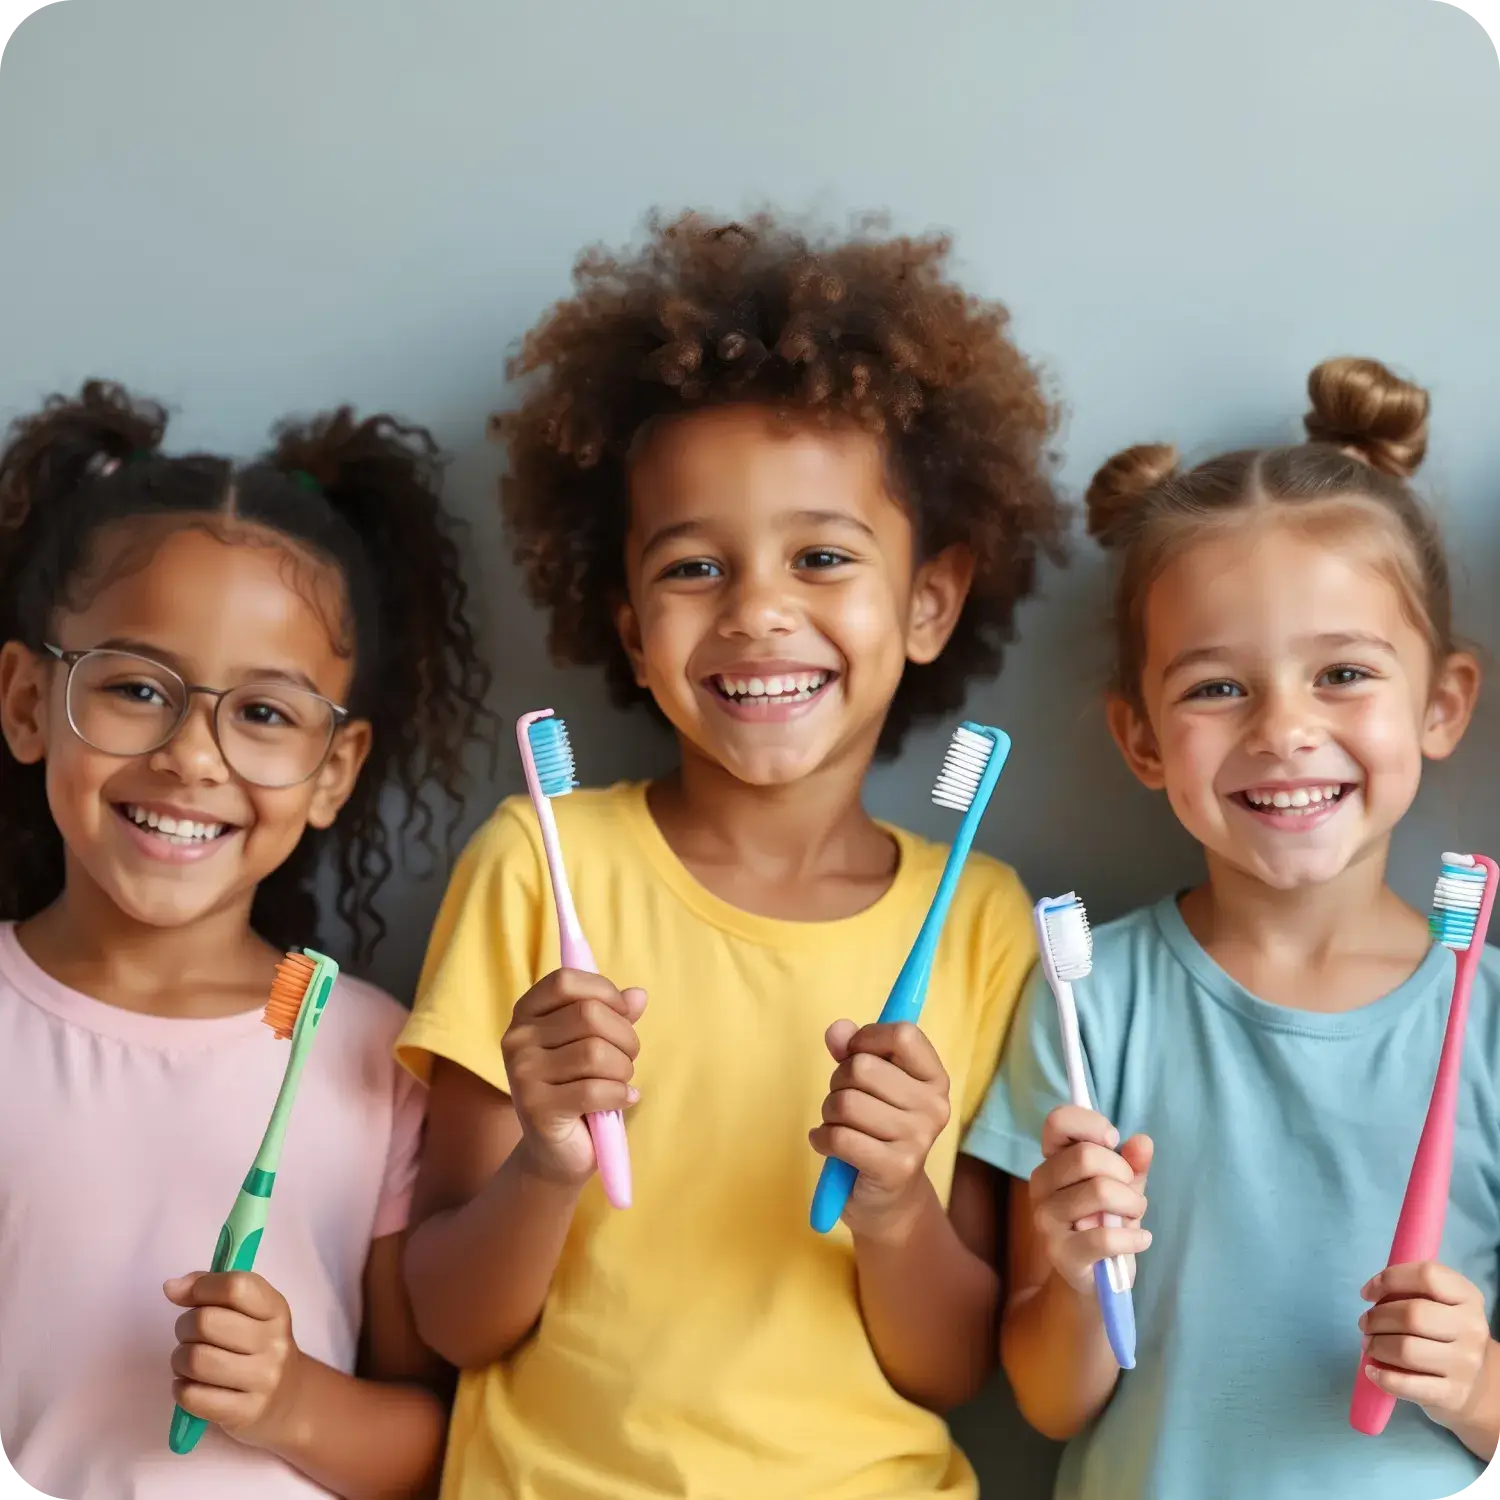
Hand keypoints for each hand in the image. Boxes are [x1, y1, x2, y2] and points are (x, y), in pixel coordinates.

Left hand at [164, 1271, 304, 1449]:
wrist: (289, 1400)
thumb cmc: (258, 1348)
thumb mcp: (249, 1313)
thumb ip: (212, 1291)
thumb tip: (171, 1287)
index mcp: (276, 1309)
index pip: (236, 1287)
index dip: (202, 1287)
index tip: (184, 1295)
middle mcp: (274, 1342)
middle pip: (207, 1322)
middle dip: (184, 1327)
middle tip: (189, 1335)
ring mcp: (263, 1379)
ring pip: (196, 1360)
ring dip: (179, 1360)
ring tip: (187, 1362)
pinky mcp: (245, 1412)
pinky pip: (193, 1396)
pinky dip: (180, 1389)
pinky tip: (190, 1386)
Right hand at [502, 968, 644, 1187]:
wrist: (557, 1151)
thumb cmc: (578, 1086)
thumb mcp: (595, 1041)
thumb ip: (614, 1014)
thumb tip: (638, 995)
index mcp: (526, 1013)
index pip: (566, 981)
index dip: (604, 991)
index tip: (623, 1012)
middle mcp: (517, 1039)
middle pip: (589, 1015)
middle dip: (625, 1037)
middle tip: (628, 1058)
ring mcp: (523, 1074)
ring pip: (596, 1053)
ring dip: (623, 1069)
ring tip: (621, 1081)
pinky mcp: (537, 1109)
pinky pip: (595, 1090)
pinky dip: (619, 1094)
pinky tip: (623, 1100)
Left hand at [808, 1020, 950, 1239]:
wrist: (889, 1201)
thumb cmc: (877, 1131)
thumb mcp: (868, 1085)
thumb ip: (853, 1050)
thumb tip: (837, 1031)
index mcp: (934, 1078)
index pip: (903, 1034)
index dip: (867, 1038)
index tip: (854, 1053)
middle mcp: (934, 1106)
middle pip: (862, 1067)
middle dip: (838, 1082)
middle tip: (845, 1102)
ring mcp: (918, 1138)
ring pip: (846, 1102)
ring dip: (829, 1113)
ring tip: (840, 1126)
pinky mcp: (895, 1167)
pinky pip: (839, 1136)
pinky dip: (822, 1138)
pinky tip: (828, 1146)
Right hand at [1029, 1104, 1151, 1295]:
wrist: (1096, 1278)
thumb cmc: (1107, 1222)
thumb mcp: (1123, 1186)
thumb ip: (1133, 1163)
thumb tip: (1143, 1142)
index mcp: (1052, 1161)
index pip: (1057, 1122)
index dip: (1091, 1124)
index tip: (1113, 1141)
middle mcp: (1040, 1185)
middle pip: (1086, 1156)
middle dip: (1123, 1173)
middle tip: (1130, 1192)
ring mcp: (1046, 1220)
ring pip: (1099, 1191)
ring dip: (1132, 1203)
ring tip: (1135, 1215)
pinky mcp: (1060, 1253)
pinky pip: (1104, 1237)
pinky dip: (1134, 1237)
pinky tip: (1142, 1240)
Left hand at [1359, 1261, 1494, 1428]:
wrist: (1478, 1383)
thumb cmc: (1446, 1333)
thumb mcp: (1440, 1304)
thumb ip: (1411, 1290)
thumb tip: (1371, 1294)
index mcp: (1467, 1296)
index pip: (1426, 1276)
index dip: (1389, 1279)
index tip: (1367, 1293)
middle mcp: (1471, 1328)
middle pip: (1412, 1314)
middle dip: (1376, 1318)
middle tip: (1365, 1324)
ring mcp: (1465, 1364)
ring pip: (1406, 1350)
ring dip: (1376, 1346)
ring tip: (1369, 1344)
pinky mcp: (1453, 1394)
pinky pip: (1407, 1384)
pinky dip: (1382, 1377)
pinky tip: (1372, 1370)